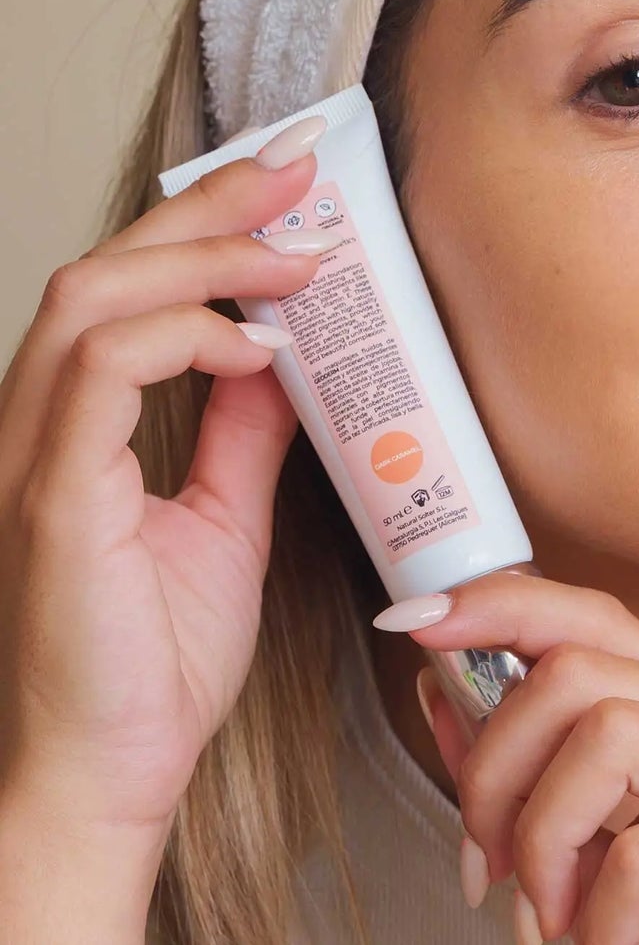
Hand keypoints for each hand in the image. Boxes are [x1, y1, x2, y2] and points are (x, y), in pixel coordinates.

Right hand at [0, 117, 331, 840]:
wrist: (109, 774)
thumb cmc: (152, 662)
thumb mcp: (227, 517)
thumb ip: (244, 431)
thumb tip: (286, 354)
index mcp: (81, 424)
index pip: (136, 287)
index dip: (208, 222)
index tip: (293, 185)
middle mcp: (42, 422)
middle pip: (113, 265)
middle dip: (210, 206)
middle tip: (298, 170)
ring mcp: (34, 454)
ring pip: (96, 296)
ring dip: (203, 257)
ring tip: (296, 254)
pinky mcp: (50, 494)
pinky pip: (101, 371)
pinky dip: (183, 335)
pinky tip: (257, 345)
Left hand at [399, 571, 638, 944]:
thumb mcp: (589, 867)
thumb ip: (529, 789)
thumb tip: (440, 699)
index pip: (600, 620)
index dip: (506, 605)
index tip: (418, 621)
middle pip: (582, 670)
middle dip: (497, 766)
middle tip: (485, 868)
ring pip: (613, 732)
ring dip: (544, 840)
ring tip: (547, 922)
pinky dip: (600, 916)